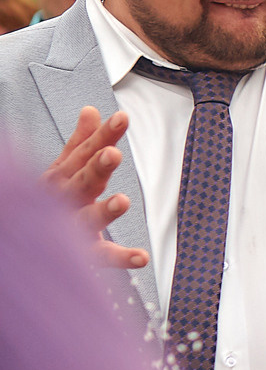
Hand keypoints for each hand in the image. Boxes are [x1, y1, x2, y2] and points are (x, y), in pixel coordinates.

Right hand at [45, 106, 143, 269]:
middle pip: (82, 181)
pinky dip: (121, 258)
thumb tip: (91, 111)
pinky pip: (100, 256)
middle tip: (112, 154)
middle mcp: (64, 200)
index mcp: (62, 178)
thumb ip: (81, 143)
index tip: (122, 118)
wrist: (20, 238)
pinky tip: (141, 256)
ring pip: (86, 219)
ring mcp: (69, 227)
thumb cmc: (48, 201)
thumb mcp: (62, 170)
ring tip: (122, 201)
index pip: (85, 153)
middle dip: (97, 168)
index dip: (103, 136)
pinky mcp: (80, 254)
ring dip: (104, 211)